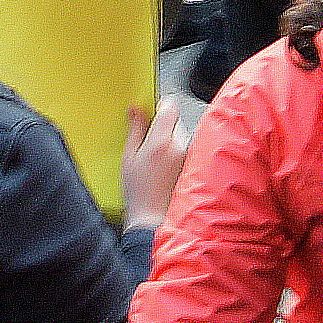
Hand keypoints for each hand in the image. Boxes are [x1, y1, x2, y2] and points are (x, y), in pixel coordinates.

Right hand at [124, 92, 200, 229]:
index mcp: (161, 141)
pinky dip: (177, 150)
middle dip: (164, 125)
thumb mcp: (129, 156)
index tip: (153, 111)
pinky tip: (166, 165)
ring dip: (171, 138)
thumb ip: (136, 128)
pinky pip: (185, 146)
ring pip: (181, 133)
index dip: (160, 106)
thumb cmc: (138, 191)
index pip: (169, 107)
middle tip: (150, 142)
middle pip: (175, 119)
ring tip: (157, 158)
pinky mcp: (193, 163)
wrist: (152, 216)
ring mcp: (188, 155)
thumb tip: (136, 108)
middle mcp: (179, 145)